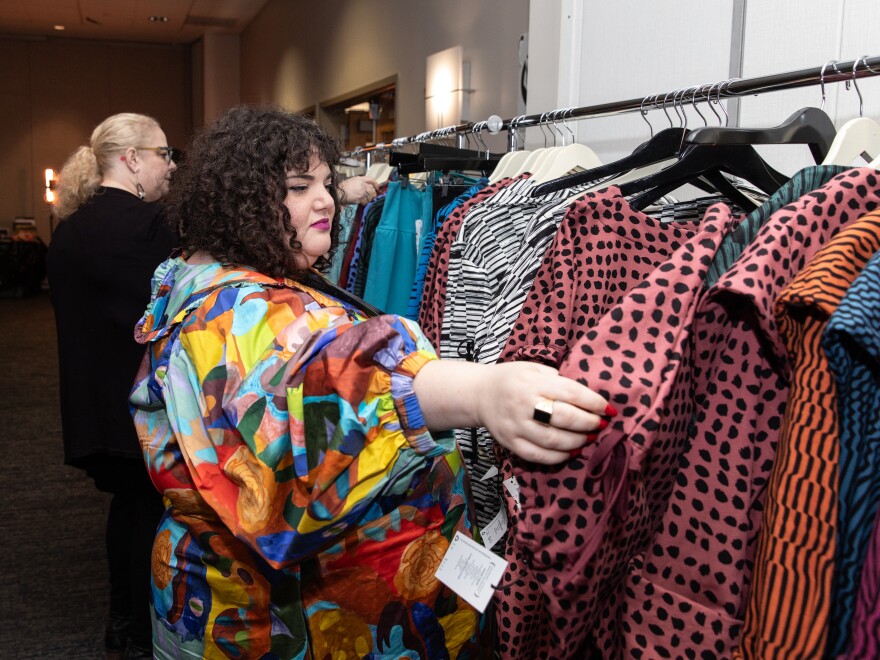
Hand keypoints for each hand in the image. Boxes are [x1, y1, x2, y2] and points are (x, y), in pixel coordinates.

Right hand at [338, 176, 379, 204]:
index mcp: (360, 179)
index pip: (371, 179)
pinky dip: (365, 203)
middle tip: (371, 197)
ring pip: (370, 195)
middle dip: (373, 194)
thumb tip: (366, 188)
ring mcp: (362, 190)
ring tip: (365, 200)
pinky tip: (362, 203)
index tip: (377, 188)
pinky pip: (366, 201)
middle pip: (372, 189)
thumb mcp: (351, 181)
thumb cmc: (342, 188)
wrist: (338, 192)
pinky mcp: (361, 197)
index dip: (376, 184)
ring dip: (369, 199)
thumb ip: (360, 183)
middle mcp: (362, 184)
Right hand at [414, 360, 612, 464]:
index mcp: (532, 382)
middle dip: (589, 423)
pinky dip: (559, 457)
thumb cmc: (512, 379)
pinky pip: (539, 456)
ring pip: (553, 441)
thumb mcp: (534, 368)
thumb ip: (558, 379)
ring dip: (577, 442)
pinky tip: (572, 452)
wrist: (479, 394)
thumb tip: (589, 396)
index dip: (593, 402)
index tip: (609, 409)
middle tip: (601, 425)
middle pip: (564, 419)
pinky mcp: (510, 443)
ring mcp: (515, 426)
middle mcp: (523, 404)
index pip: (570, 393)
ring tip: (589, 438)